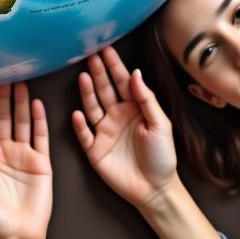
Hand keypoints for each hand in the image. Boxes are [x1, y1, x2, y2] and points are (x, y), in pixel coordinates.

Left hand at [0, 84, 51, 238]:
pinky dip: (39, 119)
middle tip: (4, 75)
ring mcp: (23, 156)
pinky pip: (40, 136)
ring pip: (21, 122)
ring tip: (20, 82)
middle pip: (2, 117)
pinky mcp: (41, 164)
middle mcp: (3, 152)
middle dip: (2, 96)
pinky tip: (36, 104)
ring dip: (20, 102)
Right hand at [72, 47, 177, 210]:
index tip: (105, 48)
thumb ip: (147, 99)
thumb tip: (135, 73)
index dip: (114, 65)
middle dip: (98, 72)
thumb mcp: (161, 125)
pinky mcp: (94, 149)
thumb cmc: (162, 157)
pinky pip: (84, 134)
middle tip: (90, 55)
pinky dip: (79, 125)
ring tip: (84, 77)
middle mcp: (116, 115)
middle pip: (104, 89)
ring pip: (92, 106)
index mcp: (133, 108)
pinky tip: (77, 114)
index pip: (122, 82)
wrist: (156, 190)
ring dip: (87, 92)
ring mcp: (104, 131)